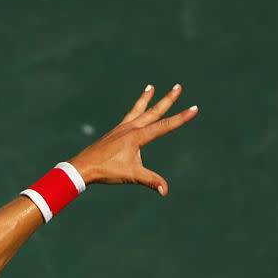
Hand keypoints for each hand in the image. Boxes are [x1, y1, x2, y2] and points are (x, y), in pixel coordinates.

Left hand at [70, 84, 198, 195]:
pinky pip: (127, 117)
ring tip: (150, 87)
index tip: (195, 108)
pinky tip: (135, 111)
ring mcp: (120, 129)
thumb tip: (165, 191)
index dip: (181, 118)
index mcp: (137, 137)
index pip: (164, 126)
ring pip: (137, 111)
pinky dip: (134, 111)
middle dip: (167, 100)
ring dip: (146, 99)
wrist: (83, 167)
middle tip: (178, 86)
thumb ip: (150, 181)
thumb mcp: (131, 175)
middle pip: (153, 112)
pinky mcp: (114, 133)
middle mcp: (130, 129)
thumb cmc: (106, 170)